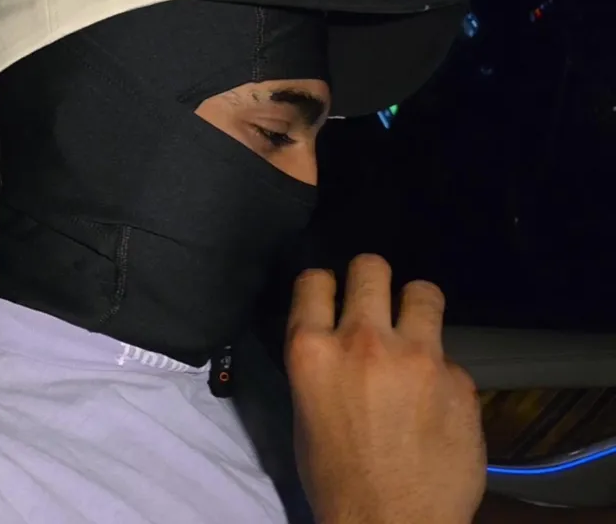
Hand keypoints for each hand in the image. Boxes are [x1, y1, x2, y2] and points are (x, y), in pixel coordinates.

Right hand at [285, 254, 486, 523]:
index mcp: (311, 352)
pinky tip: (435, 401)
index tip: (332, 296)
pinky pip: (450, 355)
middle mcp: (363, 341)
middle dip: (372, 278)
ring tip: (416, 330)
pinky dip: (441, 371)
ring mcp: (417, 357)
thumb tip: (337, 344)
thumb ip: (322, 365)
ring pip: (423, 292)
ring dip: (416, 306)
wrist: (393, 523)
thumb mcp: (306, 412)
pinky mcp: (460, 379)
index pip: (314, 280)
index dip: (324, 286)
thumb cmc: (336, 478)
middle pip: (371, 268)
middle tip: (377, 301)